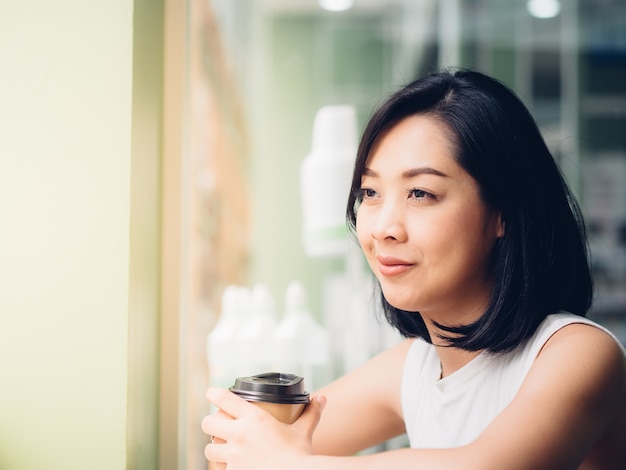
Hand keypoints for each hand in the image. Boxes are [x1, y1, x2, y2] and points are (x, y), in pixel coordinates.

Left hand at [202, 387, 326, 469]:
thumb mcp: (303, 432)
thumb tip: (321, 398)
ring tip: (222, 448)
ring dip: (215, 447)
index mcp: (254, 418)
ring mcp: (233, 456)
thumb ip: (311, 413)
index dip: (213, 393)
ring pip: (209, 448)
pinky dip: (222, 467)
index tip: (210, 392)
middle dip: (211, 423)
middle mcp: (239, 435)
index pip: (224, 399)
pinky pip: (218, 468)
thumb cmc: (299, 456)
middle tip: (217, 425)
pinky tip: (230, 465)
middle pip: (208, 423)